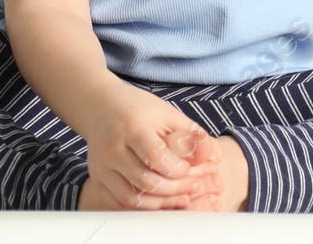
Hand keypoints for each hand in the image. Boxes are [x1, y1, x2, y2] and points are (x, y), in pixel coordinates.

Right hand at [78, 82, 221, 209]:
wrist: (100, 106)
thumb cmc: (139, 109)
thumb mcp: (168, 114)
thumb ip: (192, 136)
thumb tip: (215, 157)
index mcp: (134, 128)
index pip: (157, 158)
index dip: (179, 170)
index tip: (190, 169)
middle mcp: (113, 149)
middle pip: (146, 182)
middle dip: (175, 190)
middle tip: (193, 187)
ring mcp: (102, 166)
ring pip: (132, 198)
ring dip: (161, 203)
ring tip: (180, 196)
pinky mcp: (97, 178)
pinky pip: (120, 203)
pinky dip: (142, 207)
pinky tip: (160, 201)